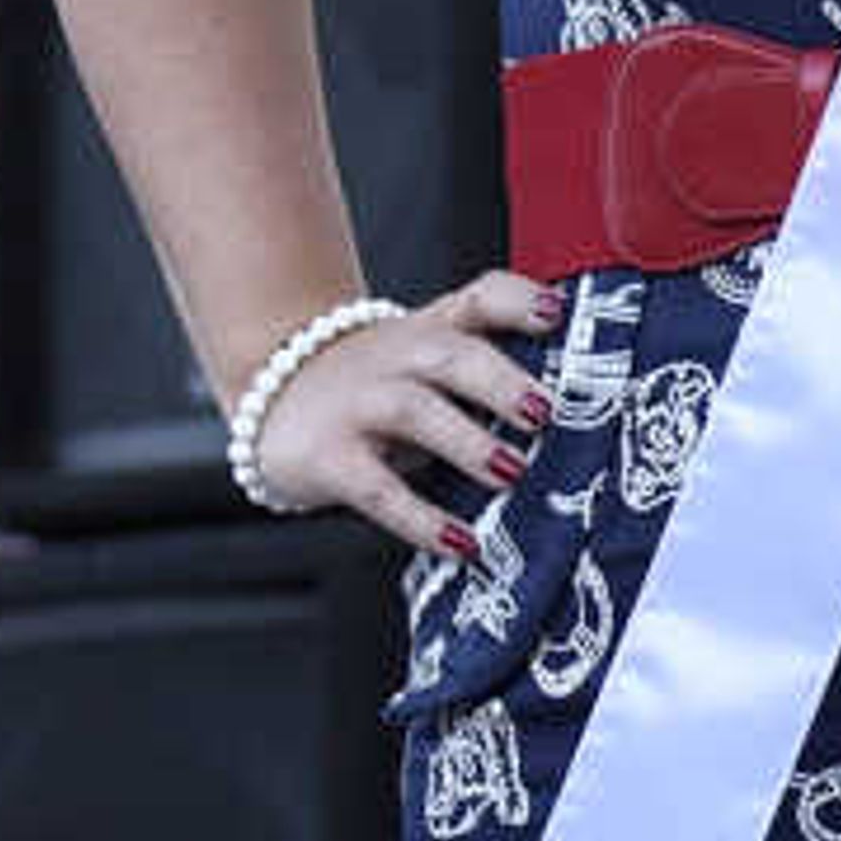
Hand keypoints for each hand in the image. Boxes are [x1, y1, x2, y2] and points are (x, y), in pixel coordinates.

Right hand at [243, 269, 559, 554]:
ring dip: (466, 441)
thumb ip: (482, 374)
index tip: (554, 313)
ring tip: (510, 472)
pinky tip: (461, 542)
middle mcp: (396, 358)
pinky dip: (422, 519)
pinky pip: (378, 489)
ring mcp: (360, 405)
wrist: (270, 395)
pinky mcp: (329, 458)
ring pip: (414, 412)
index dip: (517, 301)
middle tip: (544, 412)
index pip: (478, 299)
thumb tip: (571, 421)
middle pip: (450, 354)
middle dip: (499, 380)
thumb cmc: (374, 388)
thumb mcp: (423, 365)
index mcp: (430, 331)